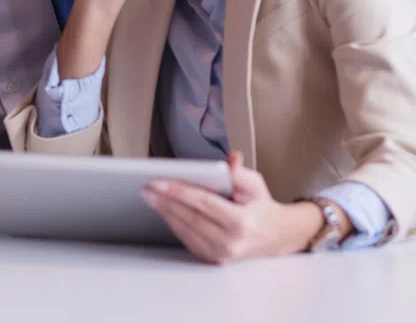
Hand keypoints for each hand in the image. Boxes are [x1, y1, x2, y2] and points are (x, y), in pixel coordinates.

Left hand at [141, 153, 329, 262]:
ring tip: (150, 196)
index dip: (179, 191)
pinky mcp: (212, 258)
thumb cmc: (259, 206)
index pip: (204, 203)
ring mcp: (220, 254)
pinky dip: (173, 223)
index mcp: (240, 222)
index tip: (159, 181)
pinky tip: (164, 210)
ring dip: (165, 212)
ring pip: (185, 229)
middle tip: (147, 187)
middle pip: (190, 217)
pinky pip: (187, 239)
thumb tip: (230, 159)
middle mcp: (229, 242)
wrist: (272, 236)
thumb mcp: (255, 184)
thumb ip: (240, 172)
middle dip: (165, 201)